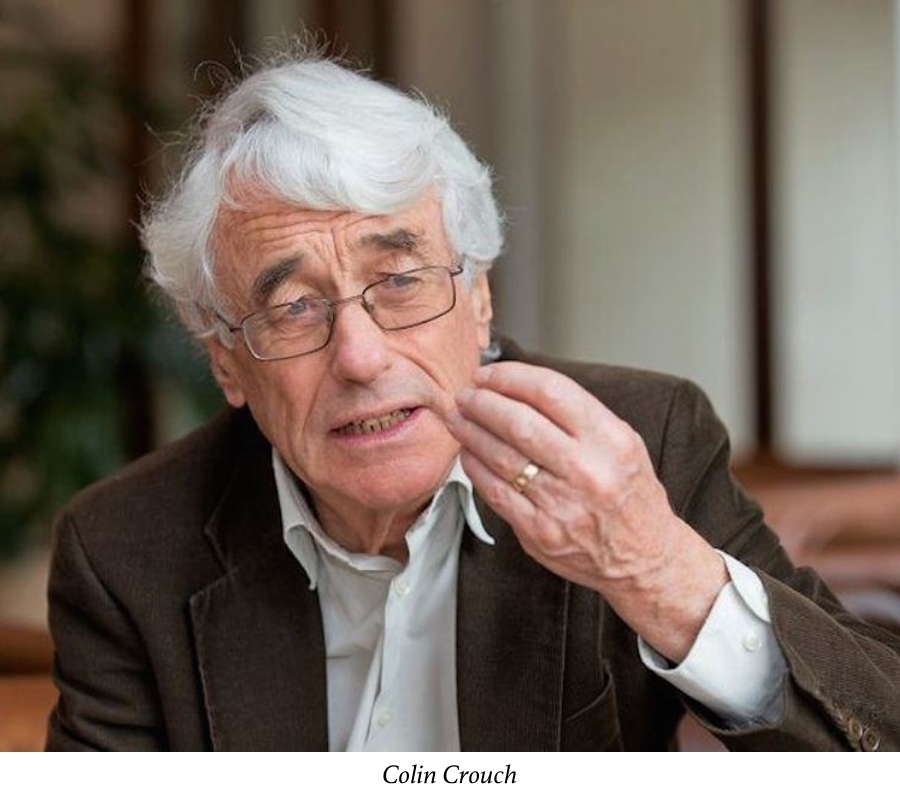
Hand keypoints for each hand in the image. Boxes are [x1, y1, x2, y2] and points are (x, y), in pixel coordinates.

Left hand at [445, 361, 726, 661]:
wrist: (643, 558)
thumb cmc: (629, 495)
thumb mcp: (623, 442)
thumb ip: (578, 415)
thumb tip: (519, 387)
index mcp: (610, 440)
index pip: (551, 391)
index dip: (511, 377)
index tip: (490, 374)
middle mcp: (588, 470)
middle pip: (519, 422)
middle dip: (483, 403)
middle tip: (465, 395)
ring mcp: (562, 503)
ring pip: (502, 456)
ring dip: (471, 432)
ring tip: (458, 418)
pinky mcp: (540, 532)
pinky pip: (495, 492)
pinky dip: (475, 467)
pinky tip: (468, 453)